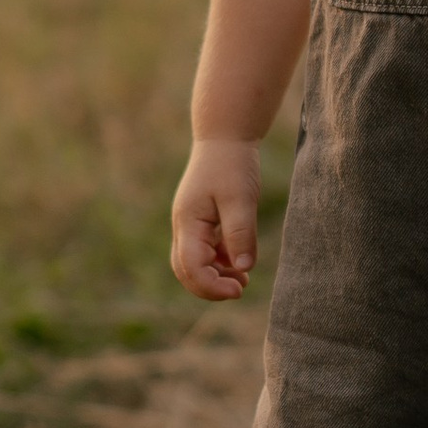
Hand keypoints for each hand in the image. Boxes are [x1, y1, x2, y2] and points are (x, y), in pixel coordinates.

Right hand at [172, 138, 263, 301]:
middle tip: (240, 290)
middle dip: (210, 287)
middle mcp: (184, 227)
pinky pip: (204, 251)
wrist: (225, 137)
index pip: (191, 268)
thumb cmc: (232, 164)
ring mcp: (191, 225)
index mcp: (188, 222)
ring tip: (243, 279)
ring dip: (215, 276)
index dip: (212, 286)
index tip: (239, 290)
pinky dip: (219, 262)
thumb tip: (242, 269)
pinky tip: (239, 262)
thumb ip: (240, 234)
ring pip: (194, 263)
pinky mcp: (202, 221)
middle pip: (186, 271)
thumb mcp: (240, 199)